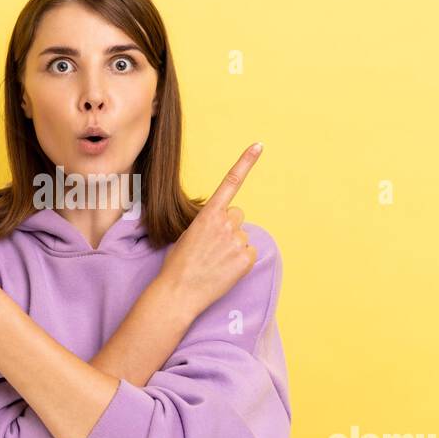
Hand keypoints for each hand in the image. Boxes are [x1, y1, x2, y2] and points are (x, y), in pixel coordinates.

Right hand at [157, 143, 262, 321]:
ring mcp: (237, 241)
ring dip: (233, 247)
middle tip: (212, 247)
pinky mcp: (246, 258)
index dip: (246, 162)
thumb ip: (209, 223)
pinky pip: (249, 253)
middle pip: (238, 216)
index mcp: (208, 214)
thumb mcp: (188, 234)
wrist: (179, 292)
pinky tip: (225, 270)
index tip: (259, 145)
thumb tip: (224, 227)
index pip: (230, 182)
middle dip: (229, 228)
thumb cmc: (179, 264)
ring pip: (243, 236)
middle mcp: (225, 223)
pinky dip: (240, 262)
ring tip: (215, 262)